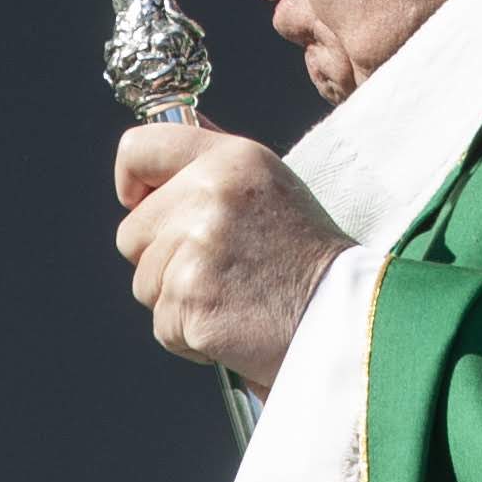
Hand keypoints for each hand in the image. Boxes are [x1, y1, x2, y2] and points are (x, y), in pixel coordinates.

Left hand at [113, 122, 350, 392]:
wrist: (349, 319)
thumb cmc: (308, 257)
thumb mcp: (270, 185)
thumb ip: (214, 165)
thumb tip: (159, 144)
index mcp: (229, 159)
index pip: (137, 149)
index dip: (132, 183)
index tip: (141, 204)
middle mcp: (209, 195)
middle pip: (132, 232)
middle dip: (162, 259)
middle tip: (219, 271)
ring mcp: (197, 249)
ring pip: (144, 282)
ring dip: (178, 300)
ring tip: (234, 298)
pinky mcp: (192, 302)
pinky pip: (163, 325)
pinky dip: (191, 337)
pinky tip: (234, 325)